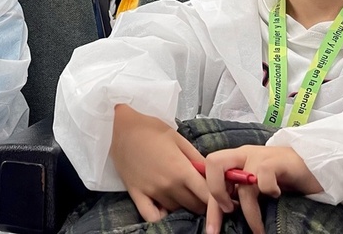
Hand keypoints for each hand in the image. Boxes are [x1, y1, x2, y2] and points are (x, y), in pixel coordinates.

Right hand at [109, 105, 208, 221]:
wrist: (121, 127)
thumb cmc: (151, 128)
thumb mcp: (178, 138)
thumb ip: (197, 159)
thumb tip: (213, 175)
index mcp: (182, 170)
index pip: (208, 195)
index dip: (217, 198)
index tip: (221, 197)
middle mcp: (169, 185)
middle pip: (195, 206)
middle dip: (202, 201)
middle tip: (200, 192)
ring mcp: (152, 192)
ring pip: (176, 210)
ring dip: (183, 205)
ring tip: (183, 194)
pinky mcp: (136, 194)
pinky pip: (151, 216)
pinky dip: (161, 216)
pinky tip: (165, 208)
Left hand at [203, 145, 321, 233]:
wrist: (314, 164)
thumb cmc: (284, 178)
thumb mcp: (256, 185)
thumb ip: (240, 192)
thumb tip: (225, 214)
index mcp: (234, 160)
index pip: (209, 172)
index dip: (208, 198)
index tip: (213, 225)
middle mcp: (243, 155)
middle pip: (214, 162)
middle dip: (216, 192)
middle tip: (228, 213)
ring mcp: (260, 156)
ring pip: (243, 181)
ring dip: (249, 211)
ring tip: (258, 229)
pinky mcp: (278, 161)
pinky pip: (264, 175)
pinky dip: (268, 190)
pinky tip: (276, 196)